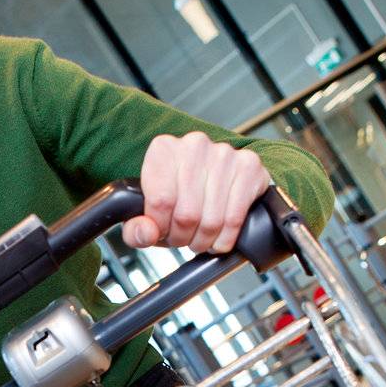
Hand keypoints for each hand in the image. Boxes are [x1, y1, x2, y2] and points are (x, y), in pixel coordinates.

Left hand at [122, 131, 270, 254]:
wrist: (205, 178)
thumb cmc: (173, 195)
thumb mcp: (145, 212)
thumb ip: (135, 228)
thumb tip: (147, 233)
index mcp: (163, 150)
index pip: (161, 202)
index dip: (160, 228)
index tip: (162, 232)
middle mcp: (195, 146)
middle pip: (187, 214)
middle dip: (182, 237)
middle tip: (182, 237)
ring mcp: (225, 154)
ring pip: (212, 221)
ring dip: (203, 241)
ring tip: (198, 236)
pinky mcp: (249, 168)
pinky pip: (235, 218)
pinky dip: (225, 238)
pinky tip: (217, 236)